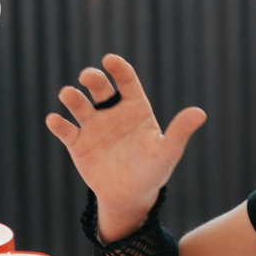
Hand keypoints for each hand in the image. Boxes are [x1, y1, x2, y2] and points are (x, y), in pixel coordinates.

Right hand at [45, 54, 206, 234]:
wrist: (131, 195)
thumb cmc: (153, 170)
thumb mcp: (167, 152)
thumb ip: (180, 132)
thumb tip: (200, 113)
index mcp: (134, 107)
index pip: (126, 81)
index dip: (118, 68)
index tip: (111, 60)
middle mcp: (112, 111)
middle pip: (99, 87)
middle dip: (92, 78)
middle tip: (87, 77)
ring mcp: (93, 126)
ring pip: (79, 104)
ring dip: (72, 98)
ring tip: (69, 95)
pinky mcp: (77, 143)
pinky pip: (65, 130)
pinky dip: (58, 124)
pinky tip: (55, 121)